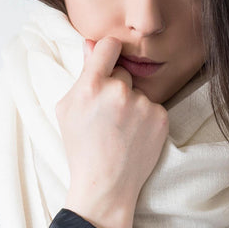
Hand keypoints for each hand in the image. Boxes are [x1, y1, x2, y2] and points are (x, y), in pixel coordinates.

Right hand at [55, 36, 168, 227]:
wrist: (105, 184)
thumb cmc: (80, 147)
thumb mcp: (67, 109)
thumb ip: (82, 74)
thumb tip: (91, 43)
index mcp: (90, 85)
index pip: (108, 45)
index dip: (108, 51)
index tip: (108, 59)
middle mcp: (118, 90)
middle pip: (123, 72)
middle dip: (116, 86)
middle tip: (107, 115)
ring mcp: (142, 104)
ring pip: (138, 91)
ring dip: (131, 104)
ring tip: (120, 130)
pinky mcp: (161, 117)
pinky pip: (152, 107)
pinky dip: (145, 119)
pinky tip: (133, 136)